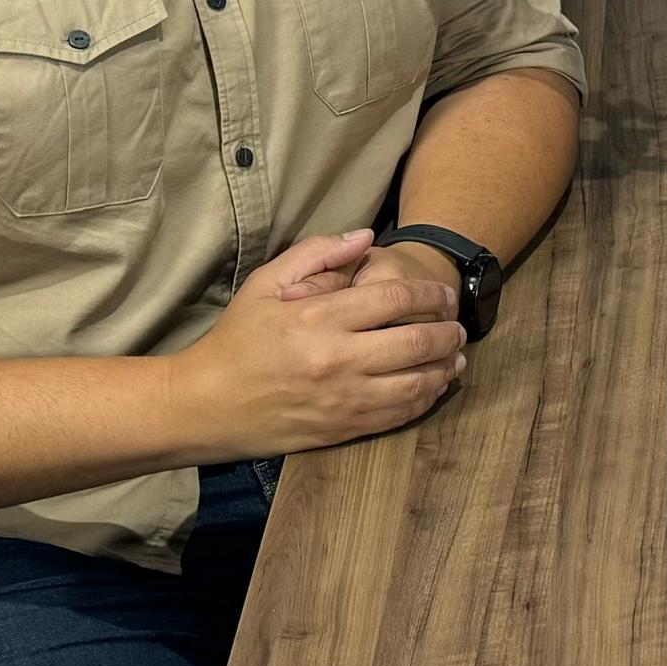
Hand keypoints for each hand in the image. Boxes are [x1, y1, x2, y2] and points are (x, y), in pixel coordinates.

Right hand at [172, 230, 468, 458]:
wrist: (206, 405)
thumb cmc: (237, 339)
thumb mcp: (266, 284)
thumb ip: (316, 254)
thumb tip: (366, 236)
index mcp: (320, 319)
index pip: (396, 299)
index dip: (430, 295)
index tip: (443, 294)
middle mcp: (338, 360)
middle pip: (418, 342)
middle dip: (449, 332)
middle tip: (459, 326)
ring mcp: (344, 399)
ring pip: (418, 383)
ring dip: (446, 368)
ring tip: (457, 356)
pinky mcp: (344, 429)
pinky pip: (400, 415)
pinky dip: (426, 398)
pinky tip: (434, 386)